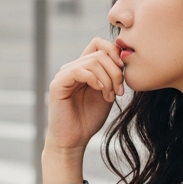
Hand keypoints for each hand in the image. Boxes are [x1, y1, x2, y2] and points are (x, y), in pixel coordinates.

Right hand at [44, 38, 125, 154]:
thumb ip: (113, 75)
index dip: (114, 52)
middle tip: (119, 91)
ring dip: (108, 79)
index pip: (98, 43)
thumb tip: (123, 57)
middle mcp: (73, 67)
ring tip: (110, 96)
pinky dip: (95, 80)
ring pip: (93, 61)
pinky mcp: (58, 84)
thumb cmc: (89, 118)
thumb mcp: (108, 92)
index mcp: (85, 68)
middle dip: (115, 71)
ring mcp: (64, 74)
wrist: (73, 140)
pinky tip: (100, 91)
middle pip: (100, 52)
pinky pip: (79, 71)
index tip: (123, 71)